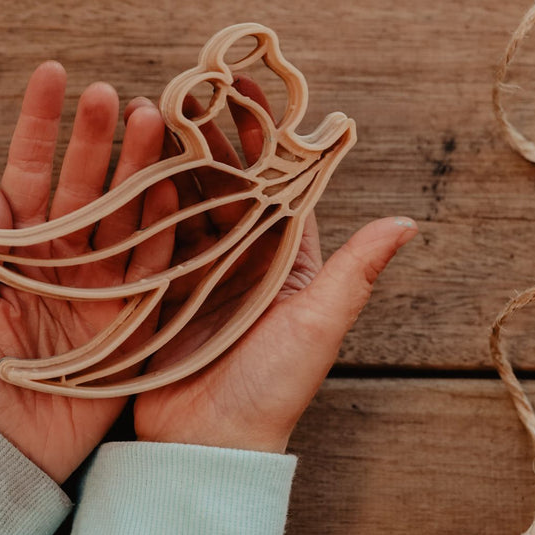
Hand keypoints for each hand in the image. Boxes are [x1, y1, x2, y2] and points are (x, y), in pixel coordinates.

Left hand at [0, 61, 176, 482]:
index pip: (26, 173)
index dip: (38, 125)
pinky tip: (173, 183)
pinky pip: (149, 261)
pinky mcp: (128, 315)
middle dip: (96, 137)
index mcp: (13, 248)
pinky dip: (162, 223)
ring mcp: (97, 284)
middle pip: (82, 185)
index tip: (52, 73)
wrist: (1, 445)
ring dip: (136, 168)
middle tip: (113, 93)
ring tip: (153, 120)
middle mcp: (60, 257)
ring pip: (122, 213)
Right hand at [134, 79, 417, 452]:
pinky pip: (149, 238)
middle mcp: (241, 261)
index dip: (265, 141)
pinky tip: (127, 169)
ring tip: (155, 116)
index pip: (278, 188)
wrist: (206, 444)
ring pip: (185, 205)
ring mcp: (195, 274)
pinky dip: (140, 204)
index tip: (248, 94)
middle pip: (227, 188)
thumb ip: (354, 274)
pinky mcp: (156, 290)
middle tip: (192, 91)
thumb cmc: (270, 389)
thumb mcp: (317, 328)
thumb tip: (406, 222)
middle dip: (210, 140)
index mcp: (286, 264)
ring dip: (173, 162)